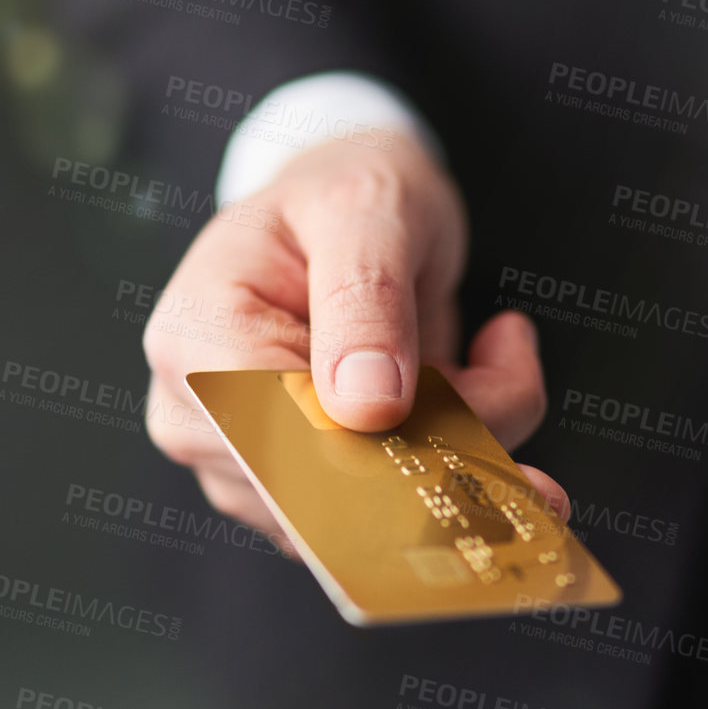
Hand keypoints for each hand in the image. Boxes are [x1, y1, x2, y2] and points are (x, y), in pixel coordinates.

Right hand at [143, 129, 568, 549]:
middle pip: (335, 487)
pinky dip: (456, 462)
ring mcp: (242, 467)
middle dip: (446, 443)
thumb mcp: (366, 208)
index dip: (388, 442)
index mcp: (197, 340)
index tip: (485, 406)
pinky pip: (388, 517)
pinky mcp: (294, 497)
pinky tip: (474, 394)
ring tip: (490, 366)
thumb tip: (368, 409)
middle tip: (510, 373)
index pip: (287, 437)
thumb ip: (366, 300)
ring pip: (374, 515)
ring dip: (461, 449)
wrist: (344, 213)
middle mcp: (201, 417)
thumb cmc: (343, 192)